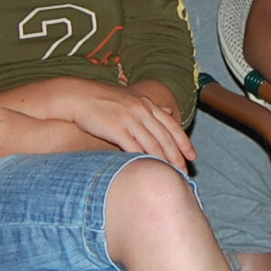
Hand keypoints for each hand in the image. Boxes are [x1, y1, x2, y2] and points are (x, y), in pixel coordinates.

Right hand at [53, 80, 195, 169]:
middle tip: (184, 172)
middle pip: (165, 137)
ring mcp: (129, 118)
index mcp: (146, 104)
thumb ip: (150, 107)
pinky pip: (134, 147)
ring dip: (164, 161)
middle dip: (177, 156)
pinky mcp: (116, 128)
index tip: (192, 156)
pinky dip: (144, 159)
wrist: (77, 97)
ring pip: (153, 144)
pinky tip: (149, 169)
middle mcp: (141, 110)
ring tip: (171, 174)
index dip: (184, 142)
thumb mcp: (131, 99)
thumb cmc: (102, 100)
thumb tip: (169, 110)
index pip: (171, 125)